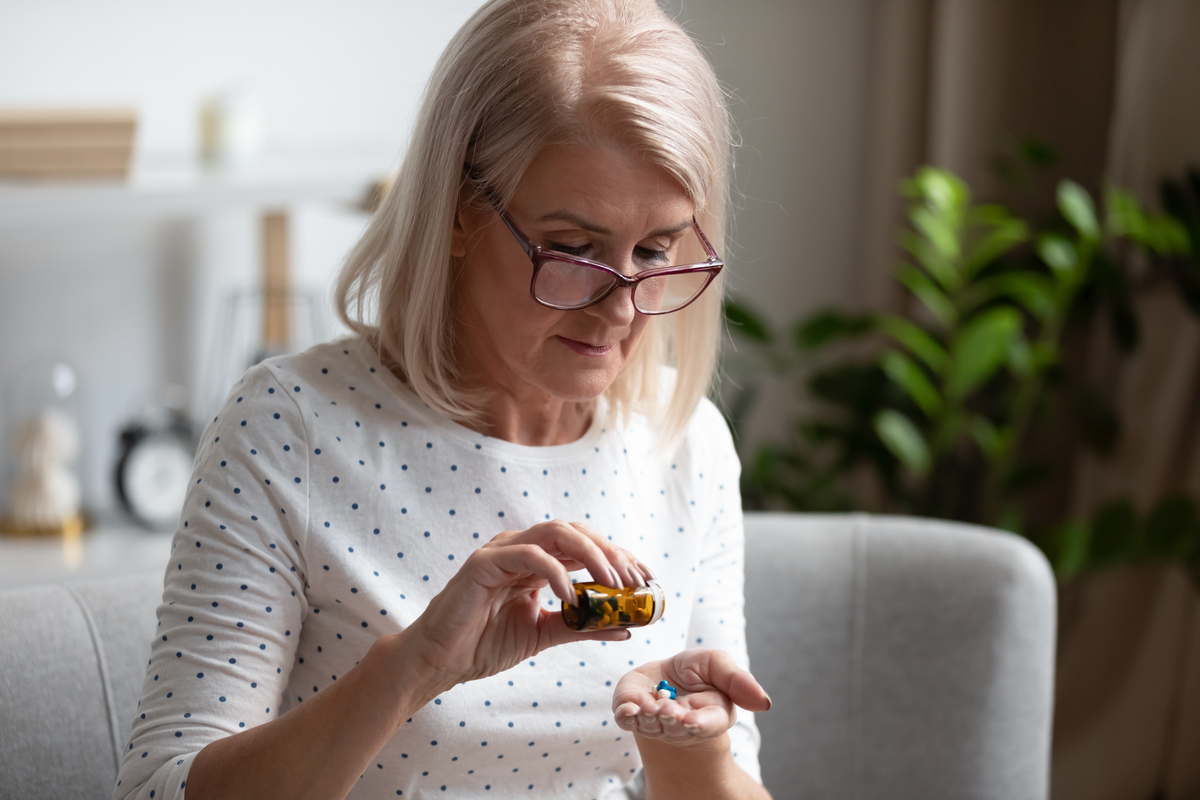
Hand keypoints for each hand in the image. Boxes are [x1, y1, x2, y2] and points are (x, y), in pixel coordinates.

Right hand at [406, 520, 653, 691]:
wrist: (440, 661)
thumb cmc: (484, 644)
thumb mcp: (544, 634)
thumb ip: (581, 627)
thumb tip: (626, 627)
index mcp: (537, 562)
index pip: (585, 546)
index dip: (618, 558)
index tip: (647, 580)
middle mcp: (523, 549)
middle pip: (577, 533)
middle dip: (612, 554)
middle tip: (636, 582)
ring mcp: (503, 550)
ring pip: (557, 533)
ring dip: (591, 555)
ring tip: (613, 585)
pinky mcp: (484, 562)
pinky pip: (528, 555)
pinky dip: (555, 572)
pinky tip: (571, 597)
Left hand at [612, 650, 770, 745]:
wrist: (664, 677)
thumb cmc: (696, 673)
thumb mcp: (718, 666)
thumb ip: (739, 682)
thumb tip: (765, 703)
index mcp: (709, 715)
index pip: (708, 724)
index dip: (700, 724)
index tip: (692, 720)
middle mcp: (681, 724)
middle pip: (678, 728)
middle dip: (672, 719)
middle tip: (668, 710)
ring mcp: (655, 723)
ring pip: (652, 726)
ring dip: (650, 718)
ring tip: (650, 707)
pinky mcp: (631, 714)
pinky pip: (627, 720)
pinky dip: (626, 716)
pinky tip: (628, 710)